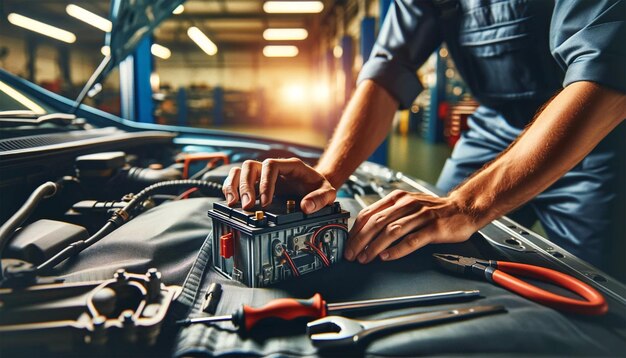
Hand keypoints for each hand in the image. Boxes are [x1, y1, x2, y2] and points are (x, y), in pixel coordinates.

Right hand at [222, 158, 336, 213]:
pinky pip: (239, 179)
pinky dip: (232, 188)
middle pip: (251, 166)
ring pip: (241, 171)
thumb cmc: (320, 188)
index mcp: (290, 166)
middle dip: (246, 186)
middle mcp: (274, 168)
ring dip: (234, 185)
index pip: (271, 165)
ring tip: (233, 203)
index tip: (265, 202)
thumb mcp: (328, 193)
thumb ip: (320, 199)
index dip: (265, 183)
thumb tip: (305, 207)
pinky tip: (232, 201)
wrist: (316, 187)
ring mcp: (264, 174)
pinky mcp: (258, 183)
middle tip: (247, 206)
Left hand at [344, 190, 479, 262]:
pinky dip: (397, 250)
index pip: (369, 213)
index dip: (356, 231)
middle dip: (360, 240)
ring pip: (391, 231)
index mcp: (397, 198)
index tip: (348, 244)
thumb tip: (365, 231)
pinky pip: (411, 240)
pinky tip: (386, 257)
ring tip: (366, 258)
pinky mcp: (433, 227)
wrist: (463, 208)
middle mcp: (407, 204)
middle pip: (376, 222)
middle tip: (352, 255)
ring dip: (375, 246)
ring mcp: (420, 215)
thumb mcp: (408, 205)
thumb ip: (389, 214)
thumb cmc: (434, 210)